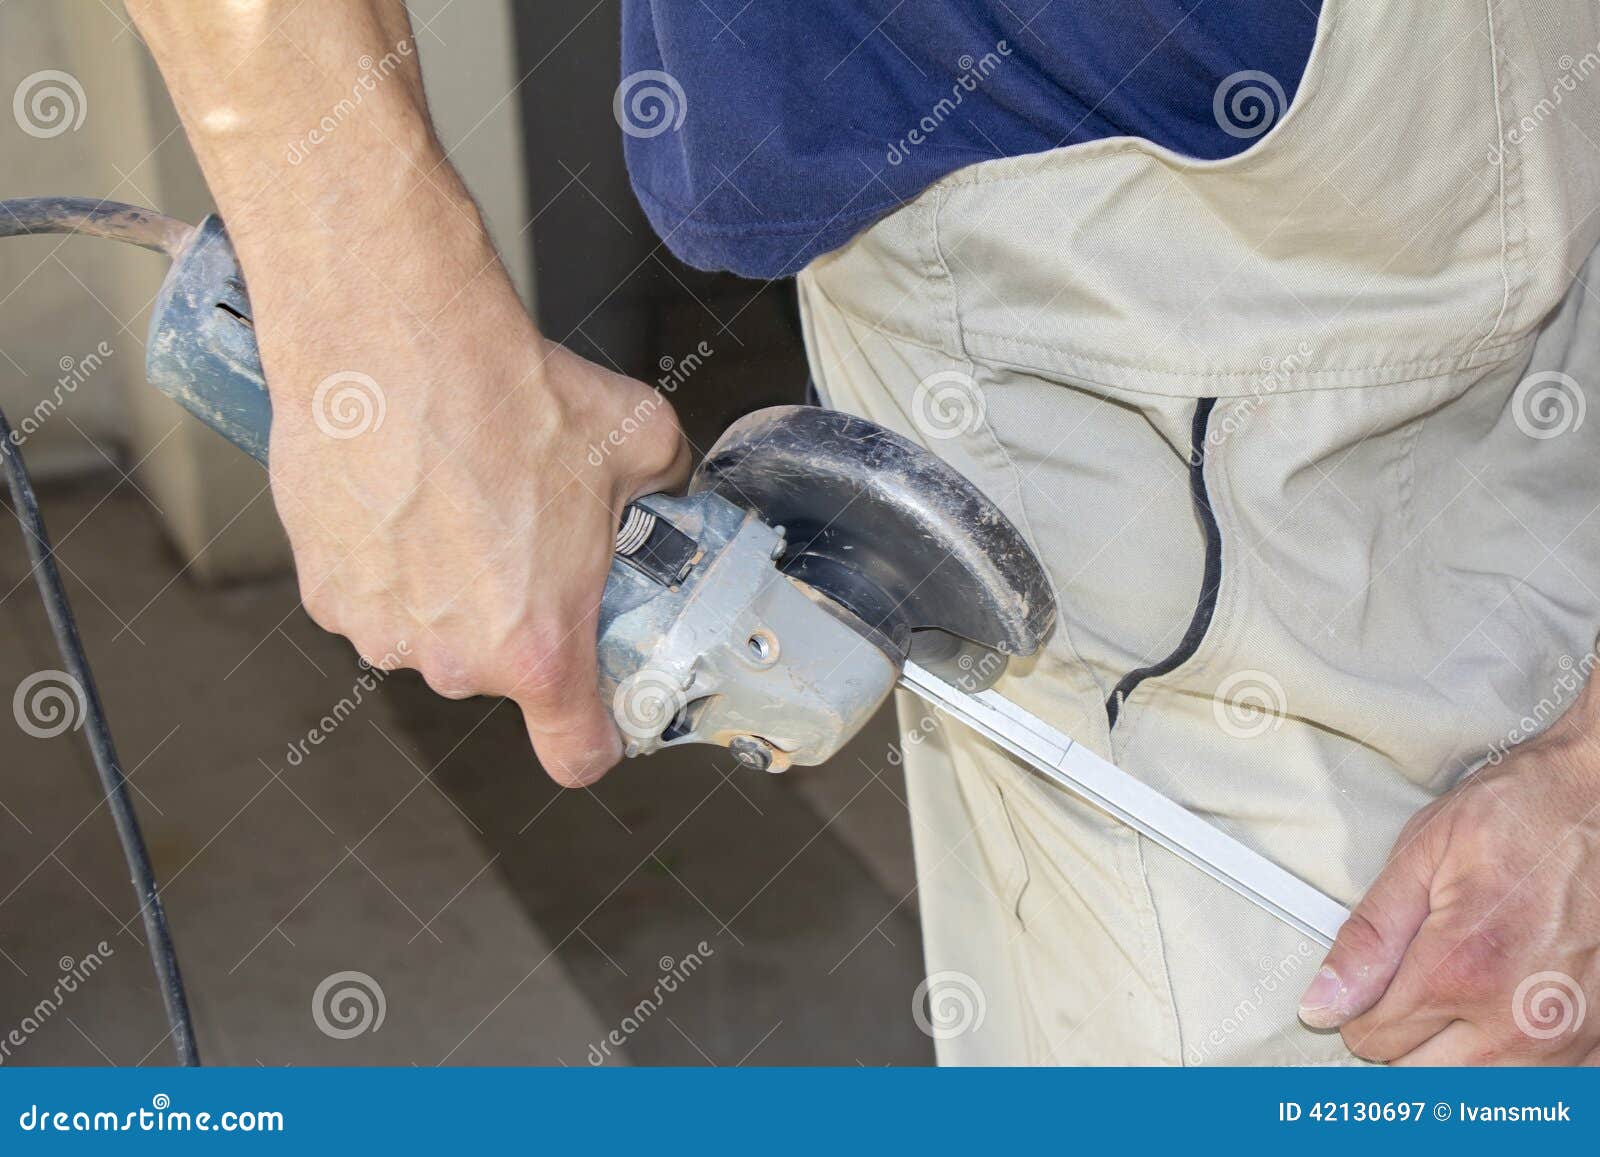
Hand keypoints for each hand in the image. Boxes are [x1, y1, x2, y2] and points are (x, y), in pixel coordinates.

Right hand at [128, 0, 689, 783]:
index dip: (595, 734)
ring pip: (436, 635)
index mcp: (538, 649)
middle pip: (503, 675)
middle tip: (532, 545)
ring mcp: (380, 629)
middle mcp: (453, 660)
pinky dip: (395, 564)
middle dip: (523, 624)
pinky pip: (378, 597)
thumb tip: (670, 486)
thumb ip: (666, 488)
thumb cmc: (507, 395)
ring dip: (453, 592)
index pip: (575, 755)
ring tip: (465, 507)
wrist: (392, 337)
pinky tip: (411, 498)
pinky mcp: (323, 590)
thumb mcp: (640, 440)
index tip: (599, 710)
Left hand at [1299, 682, 1599, 1063]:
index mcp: (1460, 970)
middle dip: (1401, 1038)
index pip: (1375, 1040)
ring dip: (1454, 1059)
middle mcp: (1517, 1018)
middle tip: (1408, 988)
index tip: (1365, 987)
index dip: (1357, 1012)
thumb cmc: (1518, 816)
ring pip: (1479, 1091)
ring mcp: (1566, 1036)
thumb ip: (1369, 938)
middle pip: (1421, 1075)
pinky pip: (1542, 1086)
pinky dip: (1513, 1064)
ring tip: (1455, 1002)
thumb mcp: (1421, 858)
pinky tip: (1503, 1019)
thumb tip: (1323, 1001)